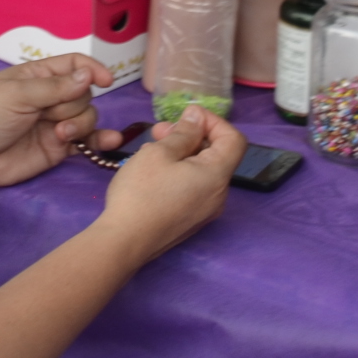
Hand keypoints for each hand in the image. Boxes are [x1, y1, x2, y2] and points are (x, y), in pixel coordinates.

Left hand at [0, 54, 114, 187]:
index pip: (74, 64)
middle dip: (72, 104)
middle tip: (48, 116)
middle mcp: (50, 97)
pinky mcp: (59, 147)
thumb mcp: (16, 95)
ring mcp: (56, 123)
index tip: (105, 80)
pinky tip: (112, 140)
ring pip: (87, 115)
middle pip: (83, 93)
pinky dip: (101, 140)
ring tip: (59, 135)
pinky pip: (87, 141)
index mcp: (38, 76)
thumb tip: (89, 76)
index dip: (92, 69)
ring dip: (79, 124)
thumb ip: (55, 87)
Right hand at [99, 107, 244, 264]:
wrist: (124, 242)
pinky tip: (152, 171)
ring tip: (150, 149)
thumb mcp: (159, 153)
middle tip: (159, 130)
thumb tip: (197, 118)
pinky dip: (178, 172)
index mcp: (217, 175)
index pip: (233, 139)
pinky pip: (192, 188)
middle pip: (216, 155)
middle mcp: (218, 195)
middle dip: (191, 136)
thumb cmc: (141, 192)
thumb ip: (183, 133)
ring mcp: (205, 212)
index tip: (186, 115)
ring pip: (201, 172)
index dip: (213, 121)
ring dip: (181, 153)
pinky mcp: (190, 222)